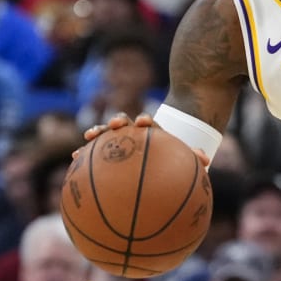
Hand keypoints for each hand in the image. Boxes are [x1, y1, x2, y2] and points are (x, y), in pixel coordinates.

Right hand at [82, 112, 210, 165]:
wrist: (160, 153)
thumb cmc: (173, 158)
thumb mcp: (182, 159)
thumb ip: (192, 158)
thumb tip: (206, 160)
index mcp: (151, 133)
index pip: (148, 123)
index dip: (145, 121)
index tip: (144, 121)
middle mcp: (133, 133)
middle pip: (125, 123)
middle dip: (119, 121)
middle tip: (116, 123)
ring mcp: (119, 140)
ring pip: (107, 133)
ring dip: (99, 132)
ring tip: (88, 136)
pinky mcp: (107, 150)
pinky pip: (94, 152)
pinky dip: (85, 153)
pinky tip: (74, 159)